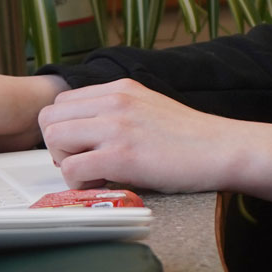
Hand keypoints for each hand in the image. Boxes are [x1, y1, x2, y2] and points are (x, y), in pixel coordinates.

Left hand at [36, 78, 271, 199]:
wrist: (222, 149)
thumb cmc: (191, 138)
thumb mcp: (149, 107)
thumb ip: (118, 110)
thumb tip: (88, 132)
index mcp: (119, 87)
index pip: (62, 101)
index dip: (65, 128)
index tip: (84, 146)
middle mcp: (113, 100)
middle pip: (49, 118)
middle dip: (58, 144)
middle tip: (83, 162)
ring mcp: (116, 125)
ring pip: (54, 139)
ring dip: (67, 162)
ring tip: (94, 173)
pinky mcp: (121, 154)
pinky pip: (71, 168)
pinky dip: (79, 183)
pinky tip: (103, 184)